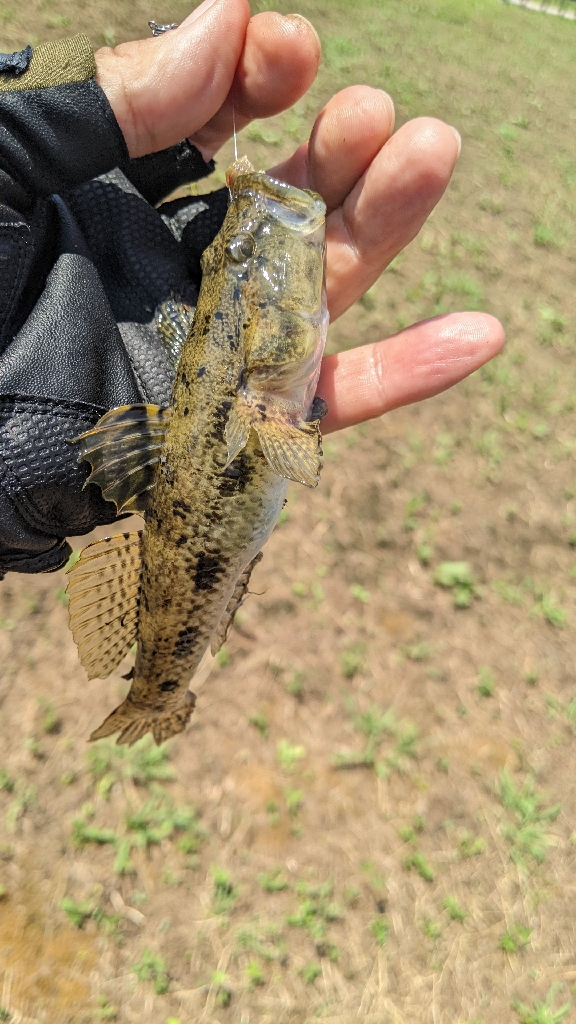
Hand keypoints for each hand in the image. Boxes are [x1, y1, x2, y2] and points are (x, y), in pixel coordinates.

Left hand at [95, 0, 503, 434]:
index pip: (215, 131)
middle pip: (286, 203)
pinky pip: (332, 402)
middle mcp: (178, 273)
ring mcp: (214, 348)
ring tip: (429, 151)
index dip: (256, 81)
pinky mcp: (236, 426)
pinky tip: (480, 335)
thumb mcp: (9, 168)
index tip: (284, 48)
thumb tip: (229, 14)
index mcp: (118, 208)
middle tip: (373, 112)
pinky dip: (407, 377)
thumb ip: (113, 102)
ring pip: (322, 284)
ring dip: (384, 222)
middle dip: (335, 149)